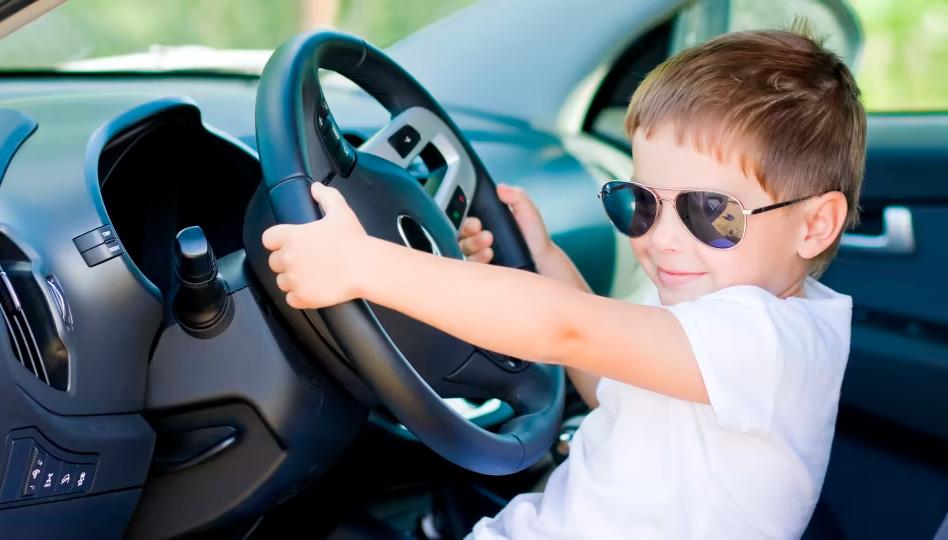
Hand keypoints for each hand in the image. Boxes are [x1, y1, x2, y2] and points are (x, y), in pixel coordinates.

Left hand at [262, 182, 369, 308]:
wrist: (366, 268)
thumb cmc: (354, 241)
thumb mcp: (340, 211)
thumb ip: (326, 196)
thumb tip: (316, 188)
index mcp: (291, 236)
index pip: (268, 239)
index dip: (278, 241)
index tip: (288, 243)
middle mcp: (288, 258)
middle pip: (274, 262)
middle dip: (286, 261)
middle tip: (305, 260)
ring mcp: (294, 280)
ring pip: (281, 281)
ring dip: (292, 279)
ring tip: (310, 275)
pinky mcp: (302, 298)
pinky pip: (290, 299)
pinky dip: (299, 296)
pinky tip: (312, 289)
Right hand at [458, 183, 554, 264]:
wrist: (542, 260)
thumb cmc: (534, 237)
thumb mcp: (528, 212)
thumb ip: (517, 197)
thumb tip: (502, 188)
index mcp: (487, 220)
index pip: (466, 217)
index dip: (467, 219)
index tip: (477, 222)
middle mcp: (478, 236)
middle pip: (460, 233)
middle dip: (468, 232)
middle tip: (484, 232)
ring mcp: (478, 253)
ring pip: (463, 249)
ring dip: (473, 246)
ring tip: (489, 247)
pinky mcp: (481, 268)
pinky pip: (470, 265)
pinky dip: (477, 260)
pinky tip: (489, 256)